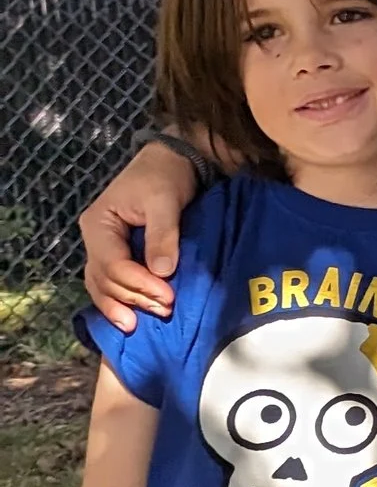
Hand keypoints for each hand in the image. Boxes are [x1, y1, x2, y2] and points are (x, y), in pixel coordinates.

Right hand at [79, 142, 200, 332]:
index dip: (137, 283)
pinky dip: (119, 301)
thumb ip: (162, 235)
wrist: (171, 163)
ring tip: (142, 323)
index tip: (167, 294)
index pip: (112, 263)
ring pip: (102, 286)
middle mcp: (95, 239)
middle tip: (166, 309)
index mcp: (99, 224)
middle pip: (104, 279)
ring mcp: (103, 248)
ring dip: (122, 305)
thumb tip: (162, 271)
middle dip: (133, 297)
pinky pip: (110, 283)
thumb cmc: (165, 177)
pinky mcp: (118, 254)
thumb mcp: (164, 201)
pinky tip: (131, 318)